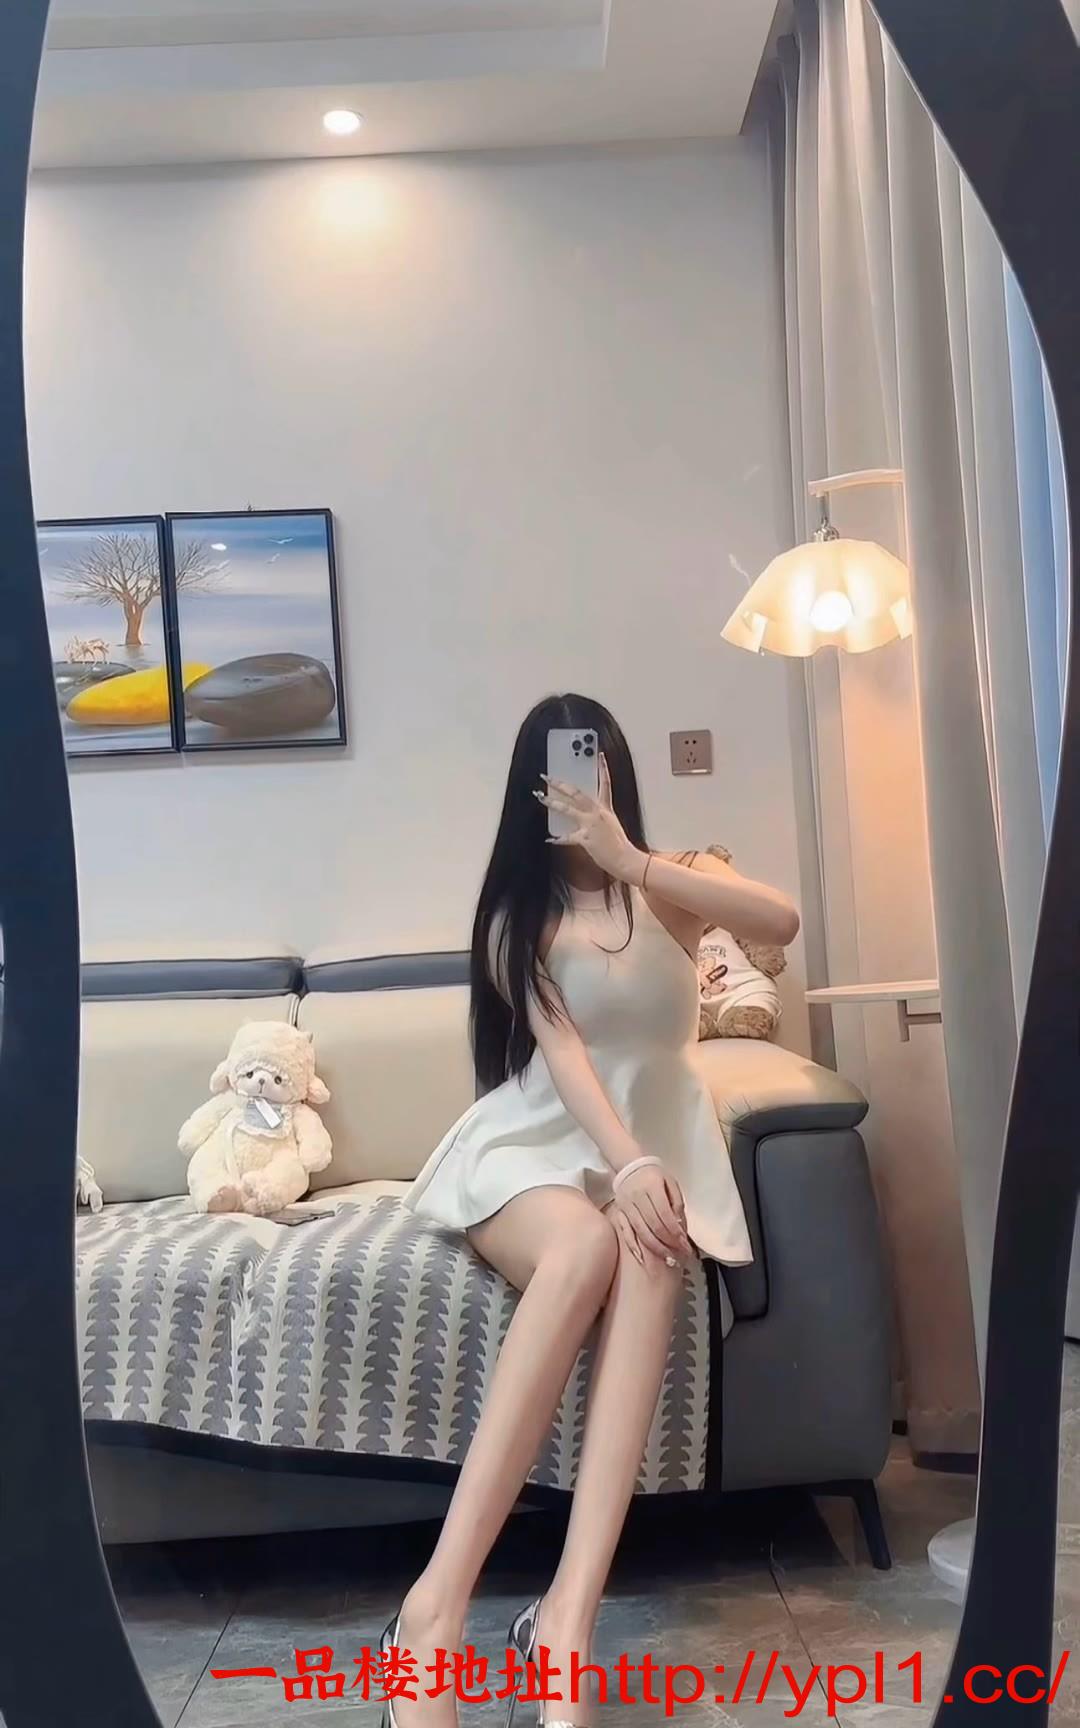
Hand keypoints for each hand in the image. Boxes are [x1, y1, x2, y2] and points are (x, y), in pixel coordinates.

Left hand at [536, 753, 645, 881]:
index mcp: (606, 809)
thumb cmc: (619, 846)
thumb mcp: (612, 825)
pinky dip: (557, 839)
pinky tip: (550, 839)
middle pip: (577, 793)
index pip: (606, 783)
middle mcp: (597, 813)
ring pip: (567, 808)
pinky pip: (567, 837)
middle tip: (547, 777)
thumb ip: (599, 817)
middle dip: (561, 784)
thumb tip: (586, 816)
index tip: (600, 755)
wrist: (625, 859)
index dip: (604, 768)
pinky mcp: (585, 837)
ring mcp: (590, 824)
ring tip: (541, 797)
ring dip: (552, 802)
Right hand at [611, 1164, 691, 1266]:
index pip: (665, 1214)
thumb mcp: (670, 1182)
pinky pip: (625, 1232)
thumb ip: (676, 1203)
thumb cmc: (654, 1175)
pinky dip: (633, 1246)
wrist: (629, 1166)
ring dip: (655, 1248)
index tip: (685, 1245)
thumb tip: (680, 1226)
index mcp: (652, 1186)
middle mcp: (637, 1197)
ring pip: (641, 1232)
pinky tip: (642, 1259)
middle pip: (653, 1225)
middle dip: (668, 1243)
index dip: (676, 1232)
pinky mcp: (619, 1212)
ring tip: (668, 1259)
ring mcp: (626, 1206)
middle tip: (680, 1256)